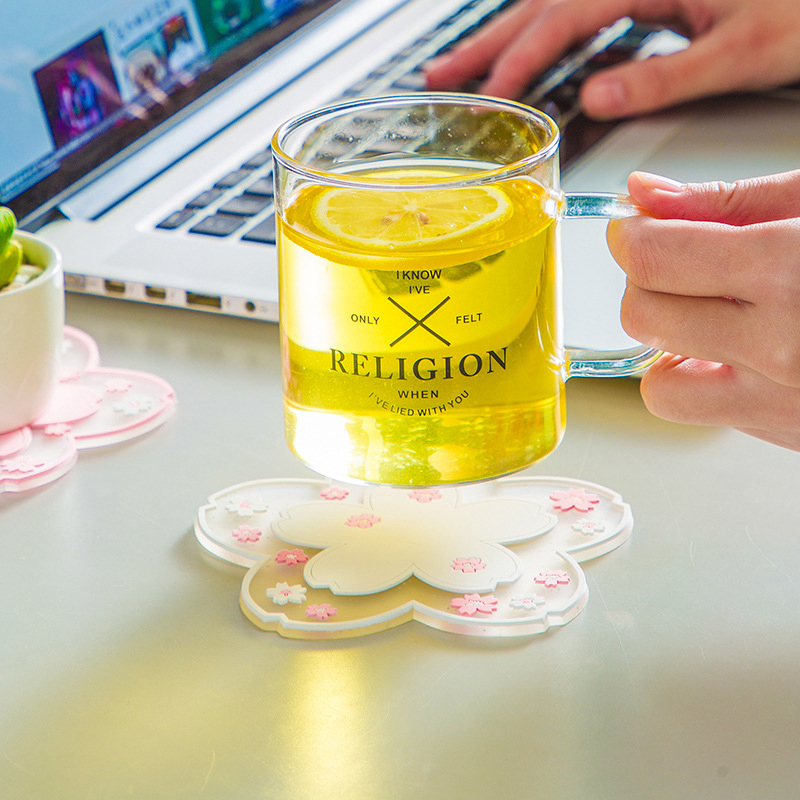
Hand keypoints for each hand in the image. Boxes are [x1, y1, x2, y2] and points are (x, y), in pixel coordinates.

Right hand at [425, 0, 799, 119]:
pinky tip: (530, 54)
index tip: (489, 94)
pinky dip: (546, 36)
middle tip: (441, 73)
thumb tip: (596, 98)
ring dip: (509, 36)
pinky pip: (582, 11)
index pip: (568, 16)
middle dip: (490, 40)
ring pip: (557, 4)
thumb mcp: (741, 50)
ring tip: (469, 68)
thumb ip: (665, 76)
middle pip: (546, 0)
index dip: (523, 57)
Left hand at [608, 169, 799, 449]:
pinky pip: (701, 413)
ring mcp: (778, 402)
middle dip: (647, 284)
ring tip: (714, 315)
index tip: (635, 227)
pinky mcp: (782, 434)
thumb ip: (730, 201)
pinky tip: (742, 350)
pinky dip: (702, 381)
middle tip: (683, 265)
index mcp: (789, 270)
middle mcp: (778, 347)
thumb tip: (644, 195)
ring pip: (657, 386)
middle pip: (642, 317)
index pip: (653, 259)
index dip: (631, 236)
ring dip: (666, 347)